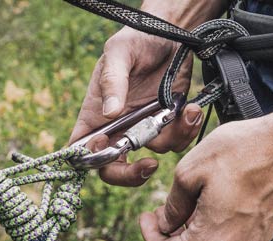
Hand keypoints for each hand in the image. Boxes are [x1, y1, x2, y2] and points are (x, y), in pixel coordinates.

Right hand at [69, 28, 204, 186]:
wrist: (172, 34)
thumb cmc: (136, 39)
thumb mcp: (119, 52)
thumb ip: (113, 81)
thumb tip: (110, 112)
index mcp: (95, 113)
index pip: (80, 148)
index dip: (89, 159)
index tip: (107, 148)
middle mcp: (118, 126)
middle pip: (113, 168)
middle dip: (130, 175)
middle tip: (148, 166)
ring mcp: (144, 127)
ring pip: (153, 154)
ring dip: (171, 138)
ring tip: (185, 112)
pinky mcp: (169, 123)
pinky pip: (177, 141)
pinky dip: (187, 130)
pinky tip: (192, 109)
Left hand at [138, 117, 272, 240]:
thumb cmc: (244, 152)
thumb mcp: (190, 170)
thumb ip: (173, 203)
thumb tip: (167, 220)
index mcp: (210, 240)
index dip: (149, 235)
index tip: (147, 217)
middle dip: (169, 240)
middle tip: (165, 213)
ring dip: (192, 239)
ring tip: (187, 209)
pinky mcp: (262, 236)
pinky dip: (213, 235)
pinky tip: (210, 209)